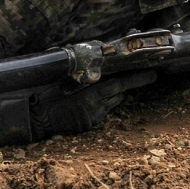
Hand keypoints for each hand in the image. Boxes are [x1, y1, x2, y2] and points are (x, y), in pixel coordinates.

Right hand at [0, 71, 157, 143]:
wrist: (37, 119)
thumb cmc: (47, 94)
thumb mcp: (65, 79)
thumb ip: (84, 74)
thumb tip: (97, 63)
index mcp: (90, 94)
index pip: (120, 84)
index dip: (137, 79)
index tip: (152, 74)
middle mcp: (95, 107)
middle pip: (119, 93)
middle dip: (125, 84)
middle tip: (135, 72)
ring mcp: (93, 117)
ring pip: (111, 102)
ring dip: (112, 94)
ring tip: (103, 84)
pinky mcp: (89, 125)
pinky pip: (102, 111)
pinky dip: (101, 103)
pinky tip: (92, 98)